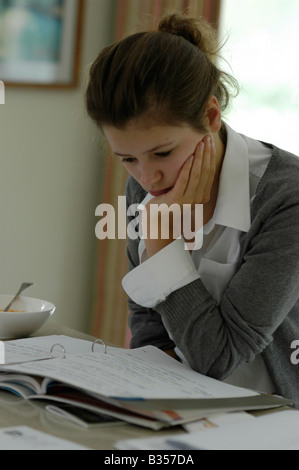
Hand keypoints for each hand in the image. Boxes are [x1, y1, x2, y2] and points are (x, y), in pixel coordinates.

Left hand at [143, 134, 216, 255]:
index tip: (210, 143)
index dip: (210, 157)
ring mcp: (187, 200)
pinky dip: (187, 169)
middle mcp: (197, 199)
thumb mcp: (180, 194)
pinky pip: (183, 182)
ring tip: (200, 143)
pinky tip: (188, 158)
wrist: (156, 224)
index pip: (208, 173)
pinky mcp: (176, 201)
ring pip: (197, 175)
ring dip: (199, 157)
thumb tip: (189, 166)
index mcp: (200, 196)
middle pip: (205, 171)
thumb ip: (186, 184)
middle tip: (207, 137)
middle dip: (207, 153)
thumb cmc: (166, 208)